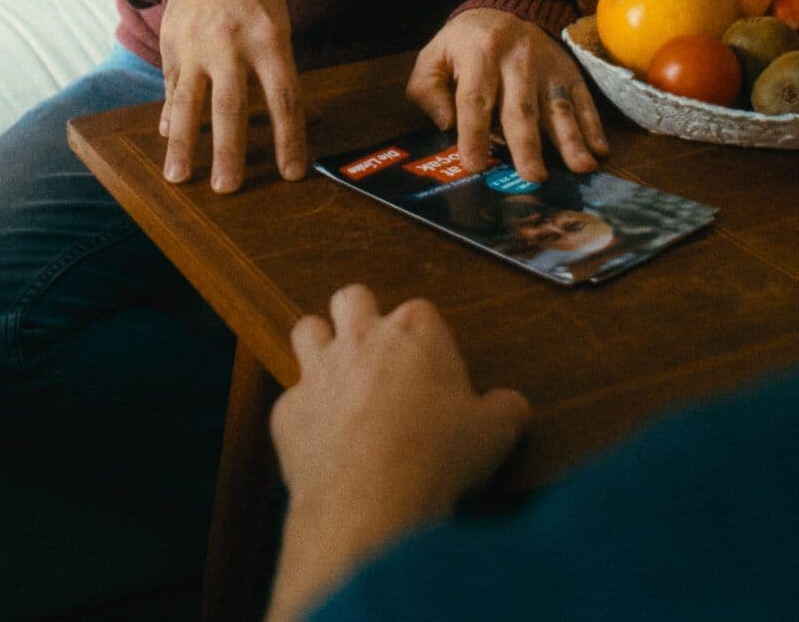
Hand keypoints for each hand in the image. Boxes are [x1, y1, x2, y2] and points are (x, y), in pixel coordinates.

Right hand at [158, 0, 307, 193]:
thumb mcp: (279, 27)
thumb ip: (283, 74)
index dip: (288, 139)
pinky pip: (171, 86)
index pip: (283, 97)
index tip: (291, 174)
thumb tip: (303, 122)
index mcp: (269, 38)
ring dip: (183, 143)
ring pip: (188, 101)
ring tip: (178, 177)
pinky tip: (167, 139)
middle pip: (231, 105)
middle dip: (228, 151)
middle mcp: (230, 42)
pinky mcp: (171, 44)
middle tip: (227, 189)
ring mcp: (196, 44)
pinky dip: (170, 114)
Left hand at [266, 285, 528, 620]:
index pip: (420, 311)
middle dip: (362, 316)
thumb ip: (505, 410)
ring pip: (307, 330)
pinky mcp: (287, 411)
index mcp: (415, 332)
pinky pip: (291, 401)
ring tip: (340, 379)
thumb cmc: (436, 456)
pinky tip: (325, 444)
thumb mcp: (494, 434)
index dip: (428, 339)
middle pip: (353, 298)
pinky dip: (306, 416)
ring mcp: (318, 371)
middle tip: (379, 354)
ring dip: (320, 346)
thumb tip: (511, 406)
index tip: (436, 372)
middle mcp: (361, 339)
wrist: (370, 500)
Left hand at [406, 8, 608, 180]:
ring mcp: (547, 66)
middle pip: (521, 107)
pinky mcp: (568, 71)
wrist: (505, 10)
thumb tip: (446, 124)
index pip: (474, 99)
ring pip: (557, 105)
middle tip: (533, 176)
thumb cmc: (464, 46)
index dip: (473, 133)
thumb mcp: (433, 57)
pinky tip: (598, 150)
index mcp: (478, 56)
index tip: (474, 165)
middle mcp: (516, 60)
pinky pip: (582, 98)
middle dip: (527, 144)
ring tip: (581, 167)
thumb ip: (428, 90)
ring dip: (571, 138)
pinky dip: (593, 125)